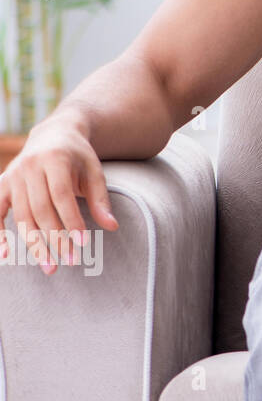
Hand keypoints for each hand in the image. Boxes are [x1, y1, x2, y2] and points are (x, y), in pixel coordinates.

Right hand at [0, 117, 118, 273]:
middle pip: (41, 208)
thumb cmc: (78, 157)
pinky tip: (6, 255)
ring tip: (50, 266)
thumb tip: (112, 226)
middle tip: (71, 261)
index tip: (83, 243)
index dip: (71, 219)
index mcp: (55, 159)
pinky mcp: (2, 184)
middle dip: (55, 238)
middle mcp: (30, 167)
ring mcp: (13, 176)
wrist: (53, 134)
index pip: (61, 195)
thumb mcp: (94, 171)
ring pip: (22, 215)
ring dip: (34, 243)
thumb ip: (101, 199)